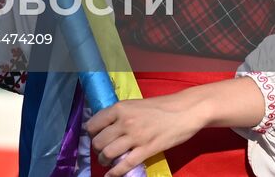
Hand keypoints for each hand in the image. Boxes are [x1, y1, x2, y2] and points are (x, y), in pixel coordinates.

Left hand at [85, 91, 207, 176]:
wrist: (183, 111)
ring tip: (106, 162)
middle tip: (101, 151)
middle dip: (97, 149)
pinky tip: (111, 175)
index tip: (94, 137)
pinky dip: (115, 172)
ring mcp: (135, 137)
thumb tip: (105, 125)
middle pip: (99, 141)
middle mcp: (124, 122)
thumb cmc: (159, 107)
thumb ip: (119, 114)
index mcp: (119, 108)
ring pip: (108, 153)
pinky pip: (126, 164)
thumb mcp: (134, 104)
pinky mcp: (147, 150)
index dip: (91, 133)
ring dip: (103, 160)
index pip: (93, 124)